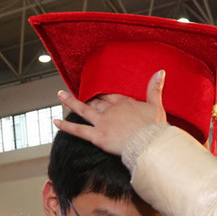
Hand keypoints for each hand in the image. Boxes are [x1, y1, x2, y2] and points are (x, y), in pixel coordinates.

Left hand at [53, 70, 167, 155]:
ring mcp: (103, 122)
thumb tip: (161, 71)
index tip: (99, 94)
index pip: (111, 97)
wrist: (150, 143)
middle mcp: (111, 110)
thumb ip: (155, 88)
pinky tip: (56, 121)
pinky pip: (78, 130)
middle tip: (80, 98)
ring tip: (60, 95)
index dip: (104, 96)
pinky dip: (66, 126)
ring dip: (71, 102)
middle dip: (89, 100)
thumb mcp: (157, 106)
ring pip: (84, 110)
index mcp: (125, 103)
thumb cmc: (155, 128)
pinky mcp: (97, 136)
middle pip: (97, 103)